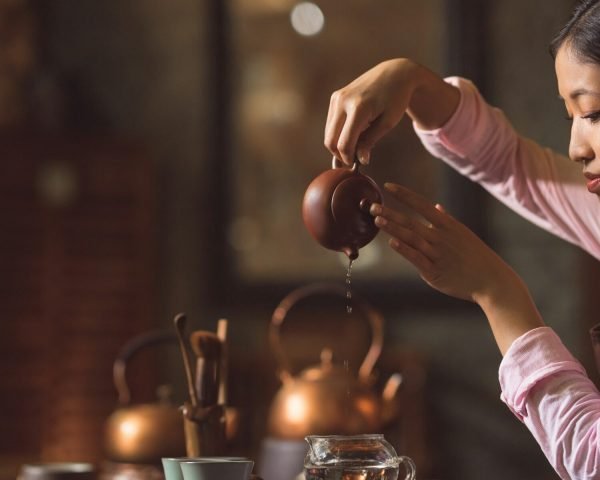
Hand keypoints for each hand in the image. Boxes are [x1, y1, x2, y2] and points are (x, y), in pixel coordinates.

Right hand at [324, 59, 459, 165]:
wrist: (395, 73)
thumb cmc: (396, 99)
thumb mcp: (388, 122)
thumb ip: (371, 141)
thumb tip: (360, 160)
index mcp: (358, 108)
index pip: (344, 143)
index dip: (347, 158)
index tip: (355, 166)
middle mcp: (343, 101)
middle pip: (330, 140)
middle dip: (339, 154)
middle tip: (352, 161)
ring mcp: (337, 98)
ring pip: (328, 133)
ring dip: (338, 144)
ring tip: (356, 147)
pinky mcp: (335, 97)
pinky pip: (331, 123)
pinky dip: (338, 133)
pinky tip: (353, 134)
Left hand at [370, 183, 543, 353]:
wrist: (491, 280)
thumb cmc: (476, 256)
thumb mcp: (463, 233)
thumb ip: (446, 220)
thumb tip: (437, 207)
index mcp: (447, 225)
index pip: (422, 204)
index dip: (404, 194)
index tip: (388, 186)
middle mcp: (441, 237)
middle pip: (411, 221)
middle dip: (391, 212)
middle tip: (372, 205)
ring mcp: (437, 254)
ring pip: (411, 238)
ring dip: (393, 228)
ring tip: (377, 219)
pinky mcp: (434, 272)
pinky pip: (417, 258)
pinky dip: (405, 249)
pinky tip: (392, 242)